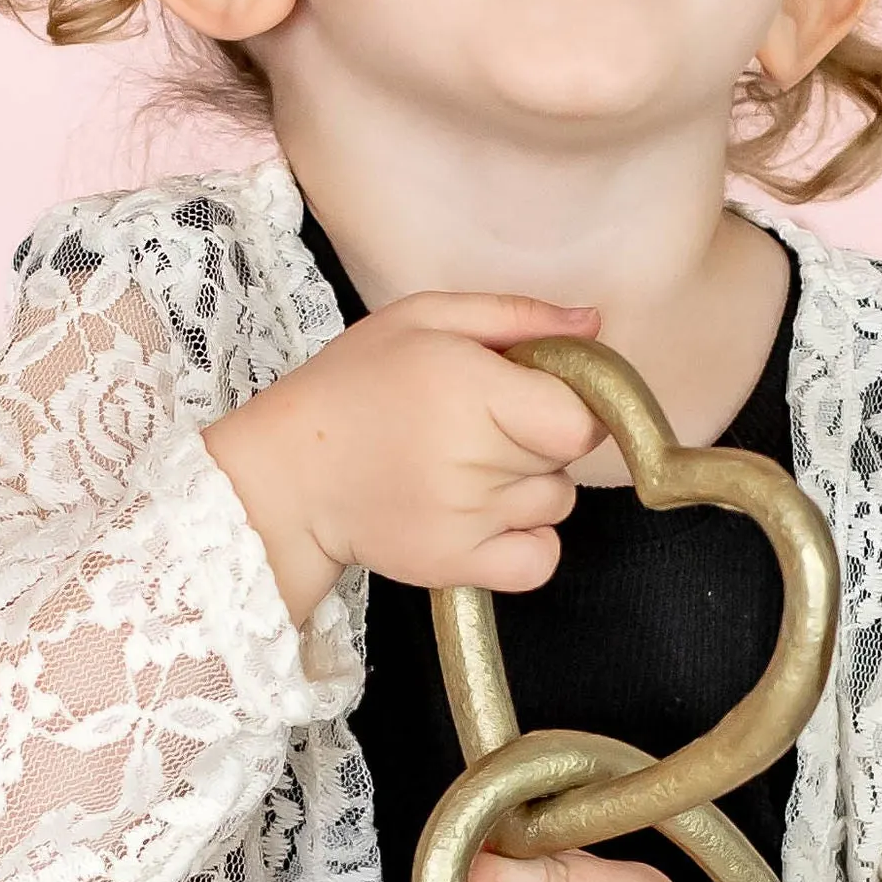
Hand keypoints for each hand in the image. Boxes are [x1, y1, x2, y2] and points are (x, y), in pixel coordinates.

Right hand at [205, 293, 605, 624]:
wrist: (287, 475)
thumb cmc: (354, 385)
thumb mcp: (423, 318)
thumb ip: (515, 315)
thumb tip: (594, 324)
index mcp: (471, 390)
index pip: (579, 421)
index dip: (573, 404)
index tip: (538, 395)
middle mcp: (474, 460)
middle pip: (566, 459)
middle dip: (539, 437)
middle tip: (480, 424)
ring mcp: (468, 521)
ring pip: (555, 504)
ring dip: (529, 486)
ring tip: (468, 467)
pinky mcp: (457, 567)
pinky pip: (540, 560)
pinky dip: (528, 542)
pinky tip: (488, 518)